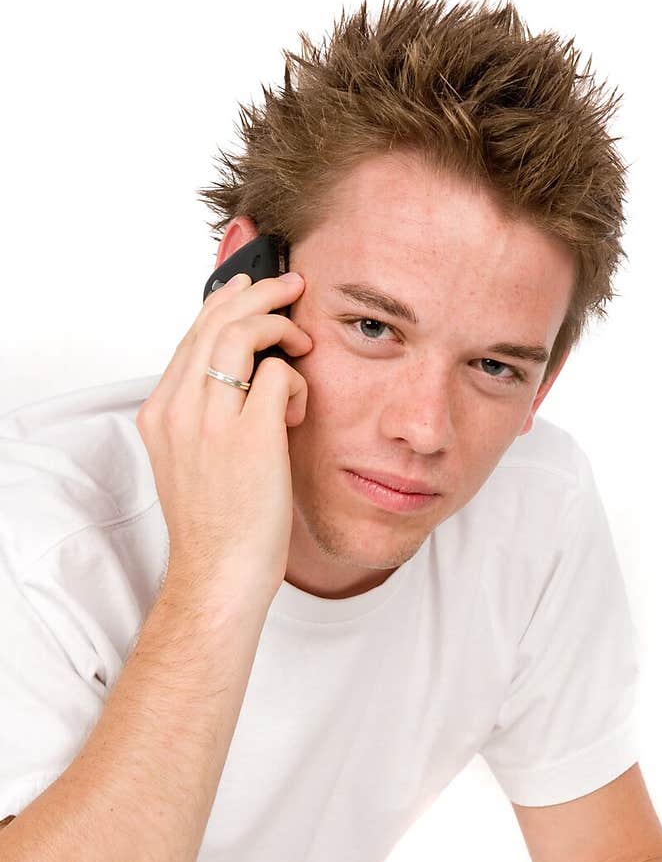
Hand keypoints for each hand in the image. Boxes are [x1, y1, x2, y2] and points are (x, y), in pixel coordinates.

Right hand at [135, 270, 311, 608]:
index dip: (225, 303)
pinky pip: (280, 374)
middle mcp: (177, 409)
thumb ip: (208, 416)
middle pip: (214, 321)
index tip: (253, 290)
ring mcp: (210, 421)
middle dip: (258, 294)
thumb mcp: (194, 461)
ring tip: (302, 338)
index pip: (191, 335)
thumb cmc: (218, 527)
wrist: (218, 575)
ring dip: (280, 324)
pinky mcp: (248, 436)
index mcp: (159, 414)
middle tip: (291, 286)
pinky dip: (299, 381)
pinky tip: (301, 411)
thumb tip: (246, 376)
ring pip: (243, 333)